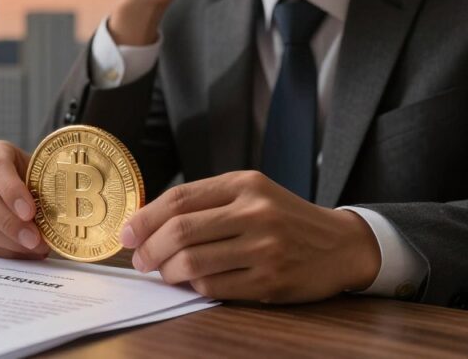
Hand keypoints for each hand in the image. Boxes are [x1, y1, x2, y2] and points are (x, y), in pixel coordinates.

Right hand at [0, 141, 49, 258]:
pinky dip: (4, 251)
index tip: (30, 212)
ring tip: (34, 249)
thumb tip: (58, 219)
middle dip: (10, 223)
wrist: (20, 187)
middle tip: (34, 240)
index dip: (11, 190)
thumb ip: (46, 190)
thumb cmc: (34, 178)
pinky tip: (24, 253)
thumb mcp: (41, 175)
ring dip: (8, 241)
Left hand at [120, 171, 380, 302]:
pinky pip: (214, 286)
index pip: (179, 199)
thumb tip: (147, 220)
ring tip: (162, 271)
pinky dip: (194, 285)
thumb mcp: (249, 193)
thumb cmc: (284, 218)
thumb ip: (204, 201)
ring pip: (192, 262)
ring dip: (167, 271)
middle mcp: (255, 212)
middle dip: (149, 248)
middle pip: (180, 231)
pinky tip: (192, 281)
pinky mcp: (270, 281)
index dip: (144, 218)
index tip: (127, 233)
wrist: (341, 245)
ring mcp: (264, 248)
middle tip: (140, 258)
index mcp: (244, 184)